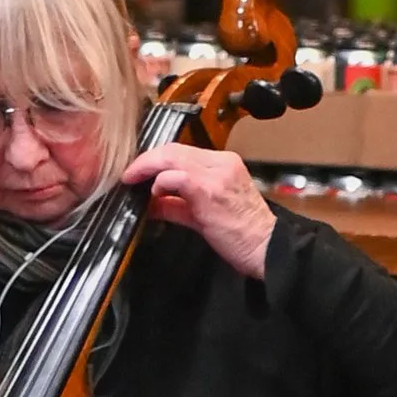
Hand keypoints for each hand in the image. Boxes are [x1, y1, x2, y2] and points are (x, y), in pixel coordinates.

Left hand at [120, 142, 276, 280]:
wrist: (267, 248)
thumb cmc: (243, 234)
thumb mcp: (206, 213)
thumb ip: (177, 204)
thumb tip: (152, 203)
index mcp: (224, 164)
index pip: (181, 151)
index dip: (155, 159)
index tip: (138, 172)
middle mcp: (221, 163)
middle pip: (173, 149)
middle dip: (146, 160)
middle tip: (128, 174)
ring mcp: (216, 175)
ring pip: (171, 156)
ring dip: (147, 167)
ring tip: (132, 180)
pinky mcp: (210, 191)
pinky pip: (177, 177)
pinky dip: (160, 183)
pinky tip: (154, 194)